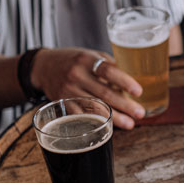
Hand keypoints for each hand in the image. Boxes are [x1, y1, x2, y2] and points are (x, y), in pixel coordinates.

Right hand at [30, 48, 144, 128]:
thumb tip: (133, 81)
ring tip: (130, 124)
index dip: (124, 81)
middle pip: (103, 93)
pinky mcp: (62, 104)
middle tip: (140, 113)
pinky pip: (81, 116)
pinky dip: (96, 122)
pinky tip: (109, 127)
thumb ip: (110, 66)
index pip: (108, 71)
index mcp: (86, 60)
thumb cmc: (75, 60)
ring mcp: (68, 91)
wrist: (43, 67)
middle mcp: (76, 75)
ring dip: (114, 117)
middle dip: (124, 105)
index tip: (139, 92)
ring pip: (94, 107)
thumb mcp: (91, 56)